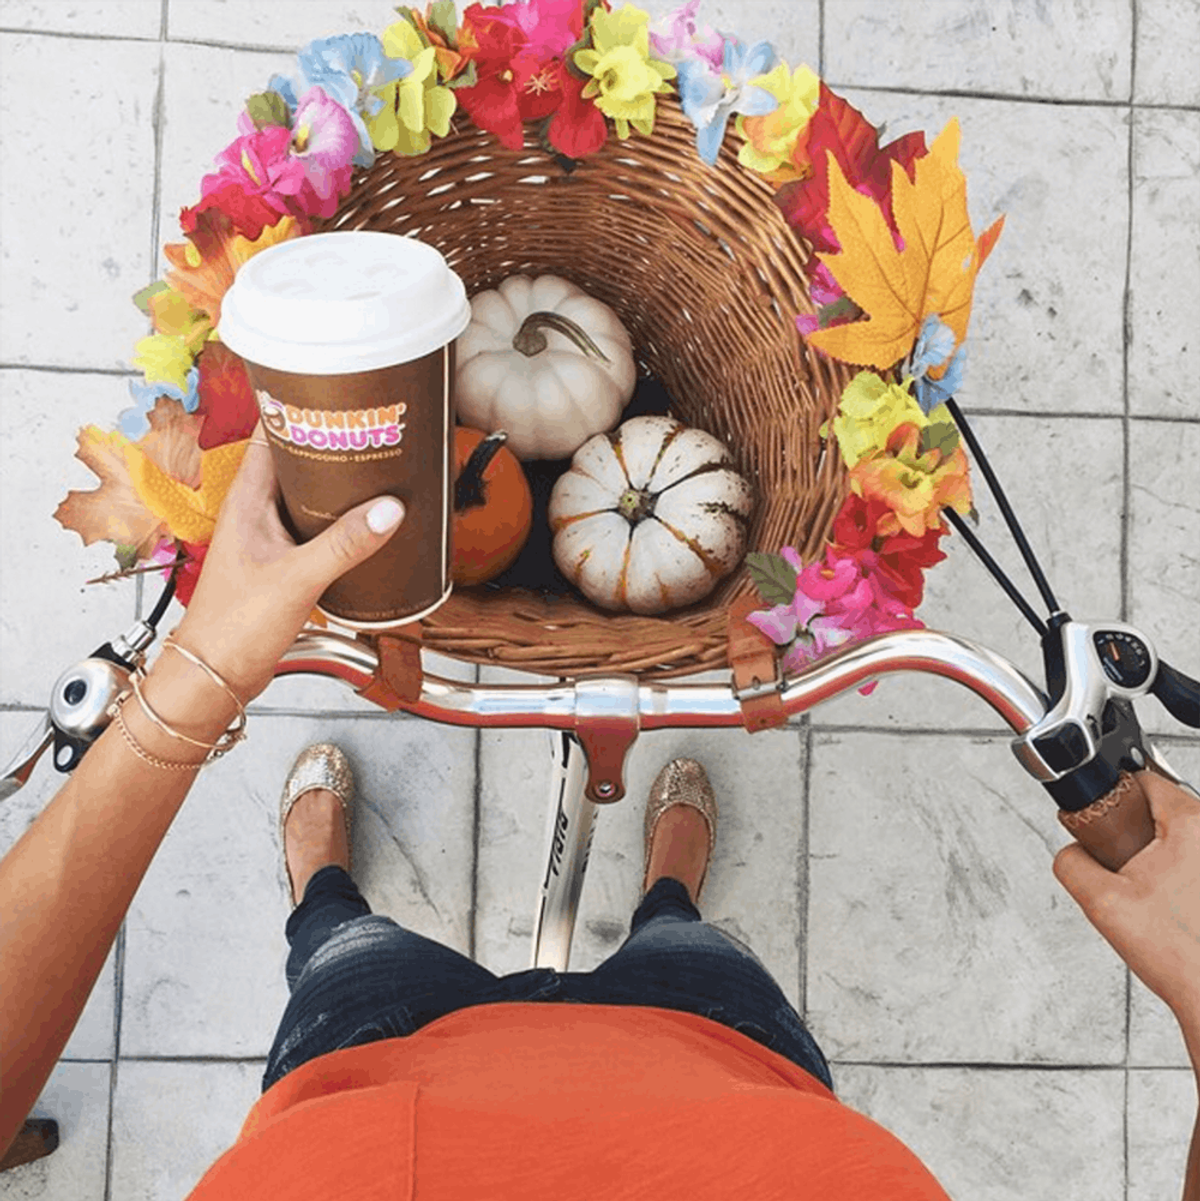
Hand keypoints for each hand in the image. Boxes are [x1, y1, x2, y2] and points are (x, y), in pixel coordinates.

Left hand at [169, 425, 404, 701]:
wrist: (216, 675)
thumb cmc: (234, 627)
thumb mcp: (297, 578)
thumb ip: (344, 544)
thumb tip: (390, 510)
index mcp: (247, 499)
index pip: (269, 431)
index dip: (299, 406)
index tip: (336, 391)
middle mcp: (256, 511)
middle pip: (296, 459)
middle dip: (332, 443)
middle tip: (374, 429)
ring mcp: (269, 535)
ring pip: (308, 494)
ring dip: (339, 482)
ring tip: (381, 468)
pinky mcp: (283, 561)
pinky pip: (316, 525)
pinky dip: (341, 517)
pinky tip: (369, 523)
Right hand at [1054, 771, 1199, 1030]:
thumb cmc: (1184, 956)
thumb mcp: (1102, 903)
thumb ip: (1071, 864)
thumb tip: (1069, 853)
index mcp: (1192, 824)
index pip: (1142, 778)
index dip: (1112, 798)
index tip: (1103, 822)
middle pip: (1162, 808)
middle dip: (1135, 834)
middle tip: (1127, 869)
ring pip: (1180, 838)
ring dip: (1159, 858)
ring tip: (1153, 894)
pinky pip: (1192, 863)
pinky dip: (1179, 878)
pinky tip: (1172, 908)